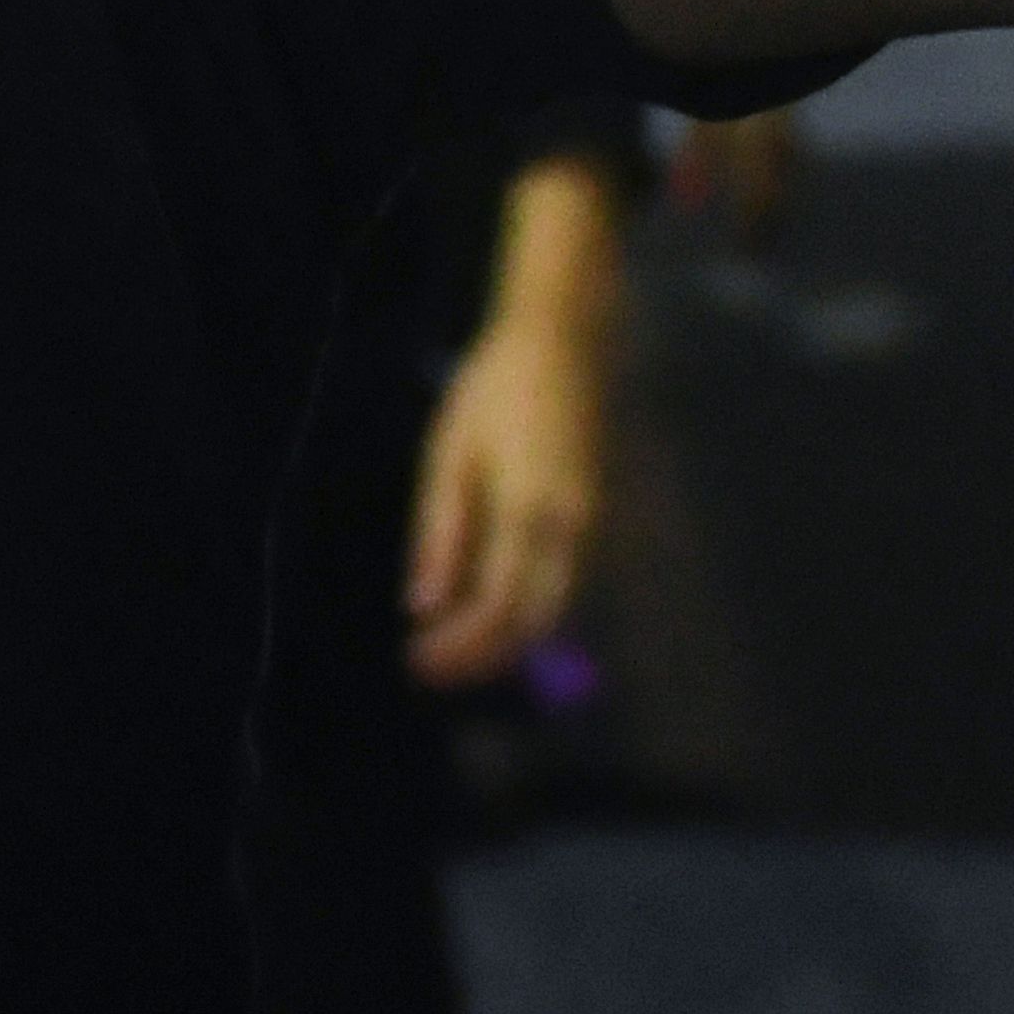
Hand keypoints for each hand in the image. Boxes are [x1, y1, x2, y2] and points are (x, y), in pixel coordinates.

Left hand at [406, 308, 607, 688]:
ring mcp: (594, 527)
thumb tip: (422, 605)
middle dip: (482, 658)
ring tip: (448, 645)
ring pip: (554, 610)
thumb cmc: (494, 391)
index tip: (415, 662)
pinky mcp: (598, 518)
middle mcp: (573, 531)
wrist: (565, 345)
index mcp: (529, 514)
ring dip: (504, 639)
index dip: (458, 648)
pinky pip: (564, 584)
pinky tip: (484, 607)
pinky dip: (526, 610)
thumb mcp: (449, 455)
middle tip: (428, 668)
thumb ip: (440, 534)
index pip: (495, 610)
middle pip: (533, 624)